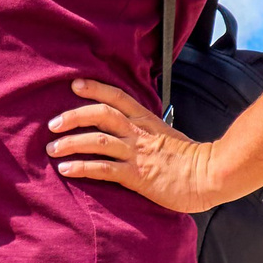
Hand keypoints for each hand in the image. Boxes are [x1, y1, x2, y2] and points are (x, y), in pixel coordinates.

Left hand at [46, 80, 223, 212]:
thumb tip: (130, 131)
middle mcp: (139, 133)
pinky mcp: (136, 176)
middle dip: (73, 116)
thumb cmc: (190, 161)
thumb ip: (147, 132)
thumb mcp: (168, 136)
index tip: (75, 85)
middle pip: (101, 114)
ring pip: (97, 141)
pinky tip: (66, 170)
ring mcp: (137, 153)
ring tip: (52, 149)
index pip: (117, 97)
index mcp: (147, 120)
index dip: (95, 89)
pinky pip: (103, 169)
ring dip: (70, 143)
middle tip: (52, 124)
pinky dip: (81, 168)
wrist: (210, 176)